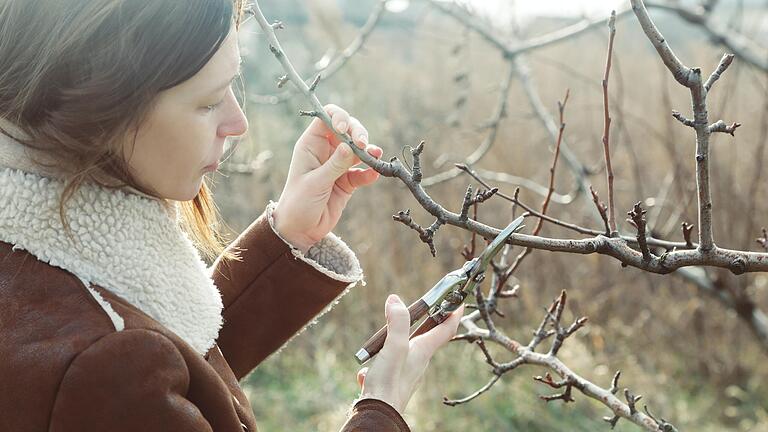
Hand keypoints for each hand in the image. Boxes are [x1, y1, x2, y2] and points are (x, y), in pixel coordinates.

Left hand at [273, 104, 382, 252]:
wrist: (300, 230)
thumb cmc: (299, 203)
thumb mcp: (315, 183)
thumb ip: (334, 165)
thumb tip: (350, 146)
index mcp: (311, 145)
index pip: (327, 118)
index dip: (339, 118)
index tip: (346, 130)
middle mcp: (325, 151)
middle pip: (348, 130)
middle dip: (358, 133)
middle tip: (364, 145)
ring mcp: (337, 165)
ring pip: (358, 149)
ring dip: (368, 151)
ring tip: (375, 156)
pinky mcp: (347, 181)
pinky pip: (362, 171)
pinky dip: (369, 172)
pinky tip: (373, 175)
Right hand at [355, 294, 464, 414]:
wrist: (378, 414)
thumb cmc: (388, 383)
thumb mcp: (394, 347)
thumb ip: (397, 323)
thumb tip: (396, 300)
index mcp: (423, 351)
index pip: (446, 329)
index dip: (454, 313)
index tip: (460, 300)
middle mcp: (419, 362)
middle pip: (429, 338)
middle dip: (429, 321)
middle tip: (425, 307)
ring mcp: (407, 373)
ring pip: (407, 352)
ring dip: (399, 341)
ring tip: (385, 337)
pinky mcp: (394, 382)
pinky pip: (389, 367)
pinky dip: (380, 364)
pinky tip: (367, 371)